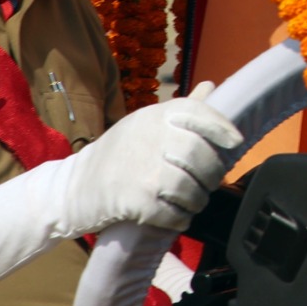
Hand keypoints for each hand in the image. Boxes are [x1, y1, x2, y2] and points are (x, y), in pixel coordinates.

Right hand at [57, 86, 243, 233]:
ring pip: (192, 188)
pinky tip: (176, 217)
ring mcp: (145, 170)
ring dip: (198, 200)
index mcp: (155, 116)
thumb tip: (212, 86)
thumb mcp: (144, 123)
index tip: (235, 143)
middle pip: (201, 156)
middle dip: (212, 174)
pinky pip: (176, 213)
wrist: (71, 189)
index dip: (222, 128)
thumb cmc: (115, 155)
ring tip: (192, 203)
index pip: (199, 113)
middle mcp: (152, 138)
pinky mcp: (138, 201)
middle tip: (209, 184)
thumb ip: (181, 109)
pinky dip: (181, 219)